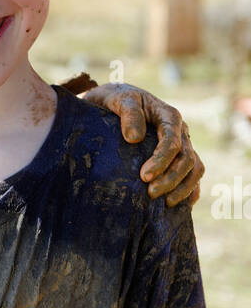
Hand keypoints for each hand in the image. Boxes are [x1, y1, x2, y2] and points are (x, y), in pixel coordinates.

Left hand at [81, 82, 203, 206]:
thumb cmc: (114, 101)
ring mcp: (181, 146)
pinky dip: (189, 192)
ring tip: (164, 204)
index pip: (173, 141)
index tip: (144, 176)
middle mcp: (180, 132)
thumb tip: (134, 137)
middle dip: (171, 179)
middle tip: (150, 194)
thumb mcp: (118, 99)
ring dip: (183, 189)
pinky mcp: (177, 159)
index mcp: (168, 116)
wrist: (112, 104)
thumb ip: (128, 113)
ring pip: (194, 169)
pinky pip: (192, 177)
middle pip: (187, 159)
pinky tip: (177, 208)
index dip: (162, 160)